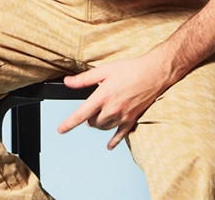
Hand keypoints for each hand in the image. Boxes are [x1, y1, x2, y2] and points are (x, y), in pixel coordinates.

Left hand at [56, 53, 171, 149]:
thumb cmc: (131, 68)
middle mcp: (112, 109)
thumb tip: (68, 82)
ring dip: (98, 124)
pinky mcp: (132, 119)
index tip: (60, 130)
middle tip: (90, 109)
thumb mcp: (105, 70)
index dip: (68, 124)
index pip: (80, 114)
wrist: (154, 73)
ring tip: (99, 117)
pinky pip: (120, 135)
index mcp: (102, 96)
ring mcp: (123, 116)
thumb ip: (84, 79)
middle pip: (92, 122)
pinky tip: (109, 146)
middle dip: (88, 118)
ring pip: (104, 128)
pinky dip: (113, 141)